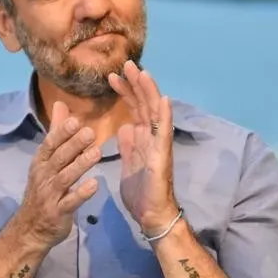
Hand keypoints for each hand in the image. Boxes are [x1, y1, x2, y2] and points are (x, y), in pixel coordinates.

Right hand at [14, 100, 101, 248]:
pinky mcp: (58, 213)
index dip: (61, 133)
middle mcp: (43, 176)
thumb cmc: (43, 190)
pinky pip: (70, 202)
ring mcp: (49, 195)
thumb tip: (61, 105)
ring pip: (64, 178)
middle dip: (73, 145)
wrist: (31, 228)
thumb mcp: (46, 161)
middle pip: (58, 158)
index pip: (49, 144)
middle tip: (90, 132)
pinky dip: (81, 194)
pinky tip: (94, 185)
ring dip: (80, 165)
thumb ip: (56, 133)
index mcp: (40, 163)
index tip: (75, 120)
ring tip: (97, 153)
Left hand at [108, 60, 179, 233]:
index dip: (125, 91)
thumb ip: (128, 144)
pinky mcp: (162, 155)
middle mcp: (153, 137)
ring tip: (141, 72)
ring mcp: (159, 144)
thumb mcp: (128, 163)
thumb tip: (124, 127)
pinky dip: (164, 115)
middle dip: (136, 83)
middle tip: (126, 63)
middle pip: (144, 104)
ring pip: (155, 112)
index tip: (112, 76)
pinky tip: (163, 99)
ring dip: (149, 91)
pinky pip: (164, 132)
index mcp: (142, 138)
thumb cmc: (140, 191)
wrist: (150, 214)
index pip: (134, 108)